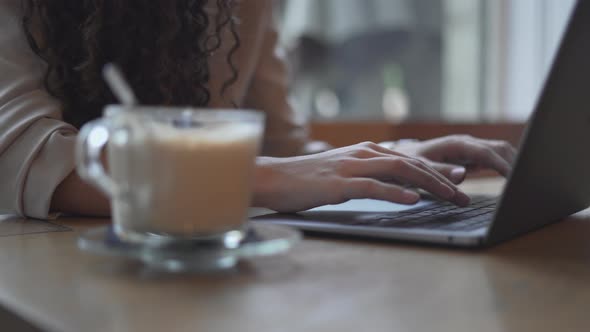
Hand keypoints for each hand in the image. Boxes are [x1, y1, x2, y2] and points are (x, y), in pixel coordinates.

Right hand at [253, 142, 469, 212]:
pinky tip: (413, 200)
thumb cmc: (306, 179)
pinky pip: (373, 186)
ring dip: (429, 185)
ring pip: (399, 171)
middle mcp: (363, 154)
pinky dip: (396, 193)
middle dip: (442, 179)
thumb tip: (393, 186)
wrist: (273, 177)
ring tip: (450, 197)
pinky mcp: (339, 183)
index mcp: (365, 151)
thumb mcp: (342, 173)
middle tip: (464, 195)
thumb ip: (367, 175)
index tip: (459, 182)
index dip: (437, 170)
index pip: (410, 160)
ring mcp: (351, 167)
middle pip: (412, 163)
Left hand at [388, 135, 516, 183]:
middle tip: (528, 182)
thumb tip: (463, 175)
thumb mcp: (419, 168)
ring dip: (513, 163)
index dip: (503, 165)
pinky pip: (494, 159)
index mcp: (456, 144)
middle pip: (500, 149)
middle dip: (516, 162)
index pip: (487, 153)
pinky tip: (513, 180)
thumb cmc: (409, 163)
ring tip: (526, 181)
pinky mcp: (471, 156)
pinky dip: (505, 167)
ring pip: (500, 152)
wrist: (401, 157)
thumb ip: (440, 172)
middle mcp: (467, 143)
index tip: (517, 178)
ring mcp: (470, 148)